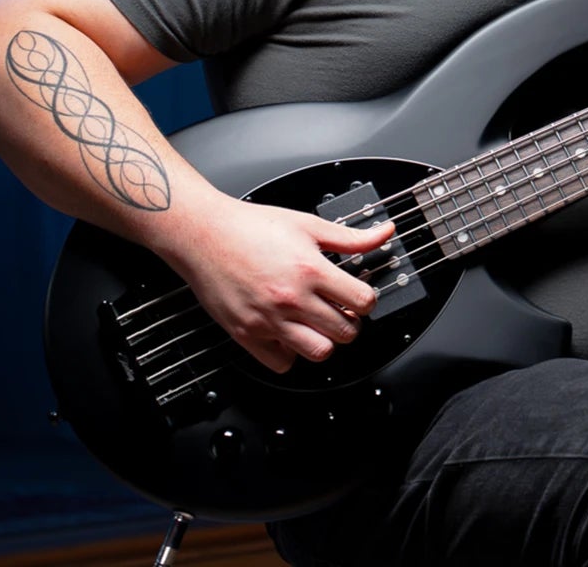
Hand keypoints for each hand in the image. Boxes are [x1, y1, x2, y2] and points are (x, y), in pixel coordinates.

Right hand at [155, 197, 394, 373]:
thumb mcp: (308, 225)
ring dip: (325, 341)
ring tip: (318, 324)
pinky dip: (291, 353)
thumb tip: (384, 234)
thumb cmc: (251, 227)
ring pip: (318, 352)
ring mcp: (268, 320)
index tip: (359, 296)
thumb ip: (350, 238)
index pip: (363, 301)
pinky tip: (290, 333)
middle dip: (351, 323)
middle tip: (341, 311)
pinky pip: (281, 362)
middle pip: (346, 332)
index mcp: (310, 270)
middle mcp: (291, 299)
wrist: (204, 234)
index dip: (367, 300)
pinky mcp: (246, 334)